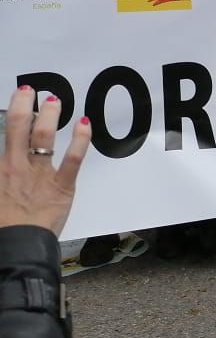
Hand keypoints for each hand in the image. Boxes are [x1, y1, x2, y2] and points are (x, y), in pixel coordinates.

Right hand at [1, 87, 90, 234]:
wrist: (15, 247)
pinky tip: (85, 123)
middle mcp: (17, 165)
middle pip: (19, 126)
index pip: (3, 133)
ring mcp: (40, 174)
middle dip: (24, 104)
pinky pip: (74, 158)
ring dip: (50, 115)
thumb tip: (4, 160)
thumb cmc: (1, 225)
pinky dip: (81, 138)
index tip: (16, 100)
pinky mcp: (62, 185)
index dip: (10, 114)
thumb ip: (1, 172)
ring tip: (54, 100)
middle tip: (29, 89)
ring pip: (44, 136)